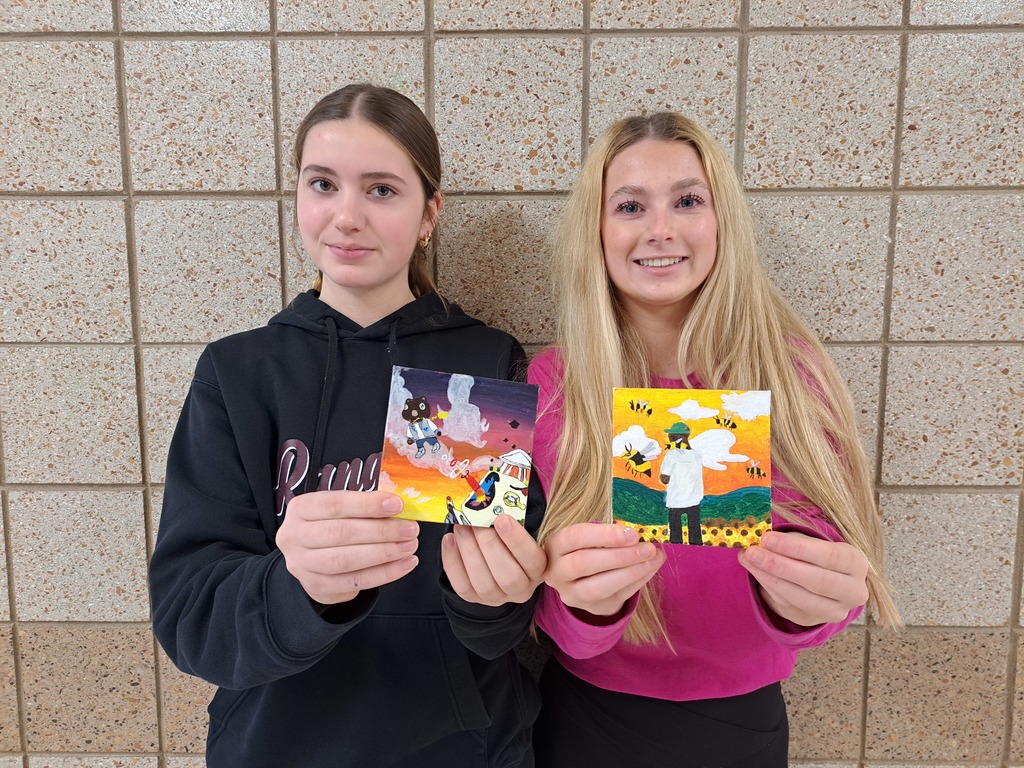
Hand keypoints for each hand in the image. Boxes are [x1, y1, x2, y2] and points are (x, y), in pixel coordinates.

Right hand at [276, 490, 418, 605]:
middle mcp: (294, 537)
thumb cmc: (331, 524)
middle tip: (410, 529)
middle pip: (341, 534)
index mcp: (300, 509)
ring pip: (346, 560)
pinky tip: (404, 564)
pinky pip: (353, 582)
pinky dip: (383, 574)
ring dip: (384, 554)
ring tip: (409, 546)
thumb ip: (363, 505)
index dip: (367, 505)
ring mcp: (302, 565)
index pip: (335, 504)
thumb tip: (398, 506)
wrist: (310, 557)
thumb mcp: (340, 508)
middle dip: (381, 531)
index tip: (397, 505)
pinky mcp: (316, 587)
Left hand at [441, 514, 546, 605]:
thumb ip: (515, 519)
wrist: (497, 556)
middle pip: (508, 576)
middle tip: (476, 521)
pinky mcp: (475, 599)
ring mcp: (498, 597)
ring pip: (484, 584)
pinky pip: (462, 587)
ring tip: (461, 527)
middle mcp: (521, 588)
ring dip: (469, 551)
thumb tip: (495, 501)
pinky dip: (452, 562)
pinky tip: (449, 540)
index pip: (532, 559)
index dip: (517, 540)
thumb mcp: (521, 529)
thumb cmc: (511, 537)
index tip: (502, 518)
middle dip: (489, 545)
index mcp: (539, 569)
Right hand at [543, 523, 664, 619]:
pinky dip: (638, 581)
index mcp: (555, 546)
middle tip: (648, 548)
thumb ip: (611, 532)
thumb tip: (643, 532)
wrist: (583, 578)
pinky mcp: (592, 608)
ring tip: (653, 558)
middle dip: (620, 556)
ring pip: (597, 587)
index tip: (632, 533)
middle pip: (583, 564)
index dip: (604, 535)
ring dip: (630, 572)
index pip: (575, 537)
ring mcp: (572, 594)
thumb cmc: (589, 547)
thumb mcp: (590, 535)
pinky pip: (617, 597)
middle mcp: (557, 572)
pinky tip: (650, 568)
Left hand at [737, 531, 868, 626]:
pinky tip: (754, 571)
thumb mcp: (812, 543)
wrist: (826, 583)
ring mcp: (835, 610)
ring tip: (748, 559)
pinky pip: (788, 606)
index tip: (768, 538)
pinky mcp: (814, 620)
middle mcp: (853, 591)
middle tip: (753, 551)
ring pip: (801, 598)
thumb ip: (790, 541)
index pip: (829, 556)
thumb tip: (759, 539)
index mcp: (856, 563)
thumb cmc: (816, 555)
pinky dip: (768, 587)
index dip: (797, 548)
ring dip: (770, 577)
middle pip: (817, 581)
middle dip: (781, 565)